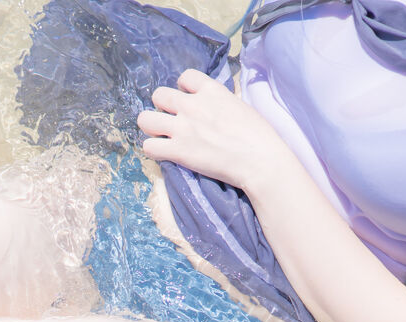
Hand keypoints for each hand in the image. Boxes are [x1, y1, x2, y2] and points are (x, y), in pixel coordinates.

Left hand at [136, 69, 290, 192]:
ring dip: (151, 127)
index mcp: (211, 90)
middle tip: (172, 120)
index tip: (188, 100)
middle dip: (162, 107)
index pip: (184, 77)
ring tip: (161, 136)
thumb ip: (218, 102)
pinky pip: (148, 146)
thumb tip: (211, 107)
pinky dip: (153, 150)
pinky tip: (164, 154)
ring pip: (145, 119)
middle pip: (159, 95)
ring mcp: (182, 128)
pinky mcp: (177, 151)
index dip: (183, 89)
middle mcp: (192, 105)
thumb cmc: (258, 136)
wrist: (260, 161)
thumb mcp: (239, 106)